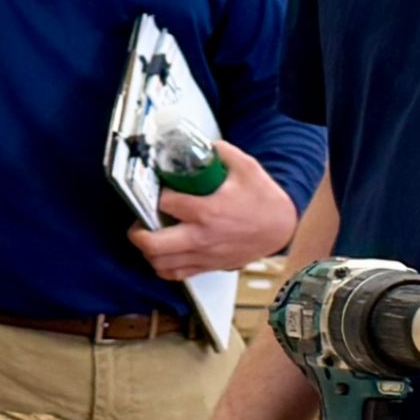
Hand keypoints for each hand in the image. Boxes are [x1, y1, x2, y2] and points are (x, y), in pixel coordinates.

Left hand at [130, 147, 298, 278]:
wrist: (281, 228)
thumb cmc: (264, 200)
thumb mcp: (246, 167)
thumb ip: (221, 152)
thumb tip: (201, 144)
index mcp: (208, 210)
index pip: (165, 203)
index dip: (157, 194)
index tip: (158, 189)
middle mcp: (201, 236)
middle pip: (153, 244)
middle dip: (137, 232)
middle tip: (139, 221)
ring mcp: (203, 255)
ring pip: (160, 264)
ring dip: (148, 251)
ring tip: (150, 237)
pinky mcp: (208, 266)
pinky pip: (175, 275)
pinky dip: (163, 267)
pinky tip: (163, 253)